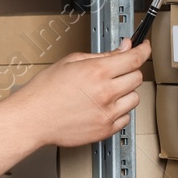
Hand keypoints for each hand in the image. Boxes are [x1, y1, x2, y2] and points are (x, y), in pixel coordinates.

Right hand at [3, 39, 149, 148]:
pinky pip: (126, 118)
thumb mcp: (72, 62)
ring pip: (135, 98)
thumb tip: (122, 49)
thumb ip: (102, 55)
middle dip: (130, 71)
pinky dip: (119, 111)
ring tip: (107, 92)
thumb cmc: (45, 91)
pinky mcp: (106, 130)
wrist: (33, 118)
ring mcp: (107, 113)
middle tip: (117, 71)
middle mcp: (106, 93)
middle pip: (137, 77)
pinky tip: (104, 107)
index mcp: (97, 72)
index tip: (144, 47)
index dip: (143, 50)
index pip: (134, 58)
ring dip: (126, 92)